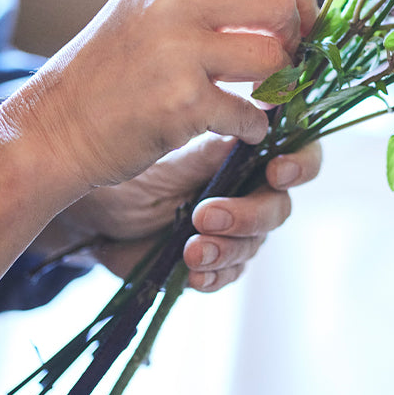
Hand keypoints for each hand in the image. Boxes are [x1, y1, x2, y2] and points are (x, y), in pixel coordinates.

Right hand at [0, 0, 316, 195]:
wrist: (50, 129)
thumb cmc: (108, 77)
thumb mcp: (148, 13)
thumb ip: (206, 3)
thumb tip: (285, 7)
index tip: (304, 27)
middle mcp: (172, 1)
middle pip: (279, 2)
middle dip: (295, 36)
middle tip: (285, 64)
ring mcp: (176, 50)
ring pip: (273, 57)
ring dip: (277, 86)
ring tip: (259, 98)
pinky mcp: (181, 101)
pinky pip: (250, 112)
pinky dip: (252, 127)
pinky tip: (235, 129)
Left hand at [38, 133, 322, 291]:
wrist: (93, 212)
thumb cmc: (130, 166)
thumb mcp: (173, 153)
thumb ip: (217, 146)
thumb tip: (259, 119)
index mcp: (246, 151)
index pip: (296, 152)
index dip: (300, 162)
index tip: (277, 171)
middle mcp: (247, 188)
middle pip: (279, 205)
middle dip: (250, 215)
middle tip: (207, 216)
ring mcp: (233, 227)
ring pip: (256, 243)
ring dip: (227, 248)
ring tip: (190, 249)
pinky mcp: (214, 259)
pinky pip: (231, 273)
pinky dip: (215, 274)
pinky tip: (193, 273)